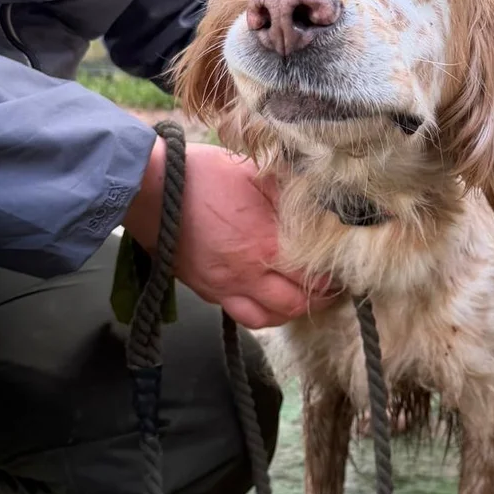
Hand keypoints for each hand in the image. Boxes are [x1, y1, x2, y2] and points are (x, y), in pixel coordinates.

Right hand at [123, 138, 336, 328]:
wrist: (149, 188)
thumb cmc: (200, 175)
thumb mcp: (255, 174)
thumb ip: (289, 193)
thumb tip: (320, 202)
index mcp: (265, 244)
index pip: (313, 276)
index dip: (333, 276)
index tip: (344, 267)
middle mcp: (247, 274)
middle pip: (295, 305)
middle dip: (319, 300)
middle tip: (332, 288)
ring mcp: (224, 287)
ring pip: (268, 319)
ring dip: (290, 313)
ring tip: (303, 297)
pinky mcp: (205, 290)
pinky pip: (241, 314)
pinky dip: (261, 313)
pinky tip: (268, 299)